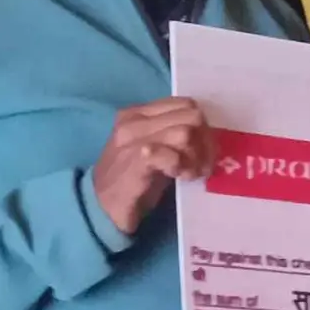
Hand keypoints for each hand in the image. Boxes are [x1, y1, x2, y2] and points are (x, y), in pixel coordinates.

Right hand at [93, 97, 215, 234]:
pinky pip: (173, 154)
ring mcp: (133, 139)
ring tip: (190, 173)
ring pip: (186, 133)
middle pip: (192, 116)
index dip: (203, 126)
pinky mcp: (136, 160)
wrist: (101, 206)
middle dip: (205, 141)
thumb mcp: (154, 147)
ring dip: (196, 156)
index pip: (186, 104)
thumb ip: (173, 132)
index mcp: (138, 113)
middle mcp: (134, 120)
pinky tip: (179, 177)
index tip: (205, 149)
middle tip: (202, 164)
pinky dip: (183, 166)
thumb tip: (208, 132)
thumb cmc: (132, 178)